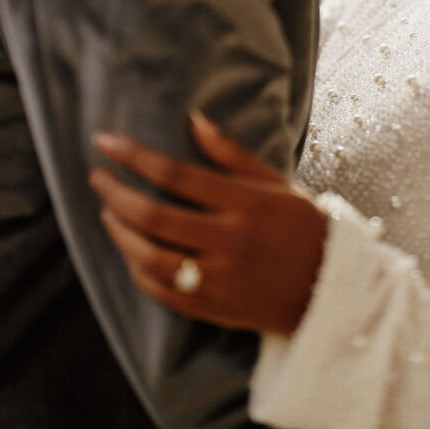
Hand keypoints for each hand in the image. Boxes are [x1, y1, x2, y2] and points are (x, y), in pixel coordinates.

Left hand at [89, 114, 327, 336]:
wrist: (332, 288)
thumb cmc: (304, 226)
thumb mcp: (276, 182)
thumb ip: (232, 154)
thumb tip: (194, 120)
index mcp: (245, 204)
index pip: (176, 175)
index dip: (134, 156)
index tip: (105, 142)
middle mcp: (230, 242)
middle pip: (154, 217)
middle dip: (116, 194)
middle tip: (97, 178)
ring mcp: (221, 280)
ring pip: (151, 259)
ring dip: (121, 235)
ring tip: (108, 214)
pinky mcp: (216, 308)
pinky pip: (164, 293)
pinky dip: (139, 273)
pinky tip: (129, 254)